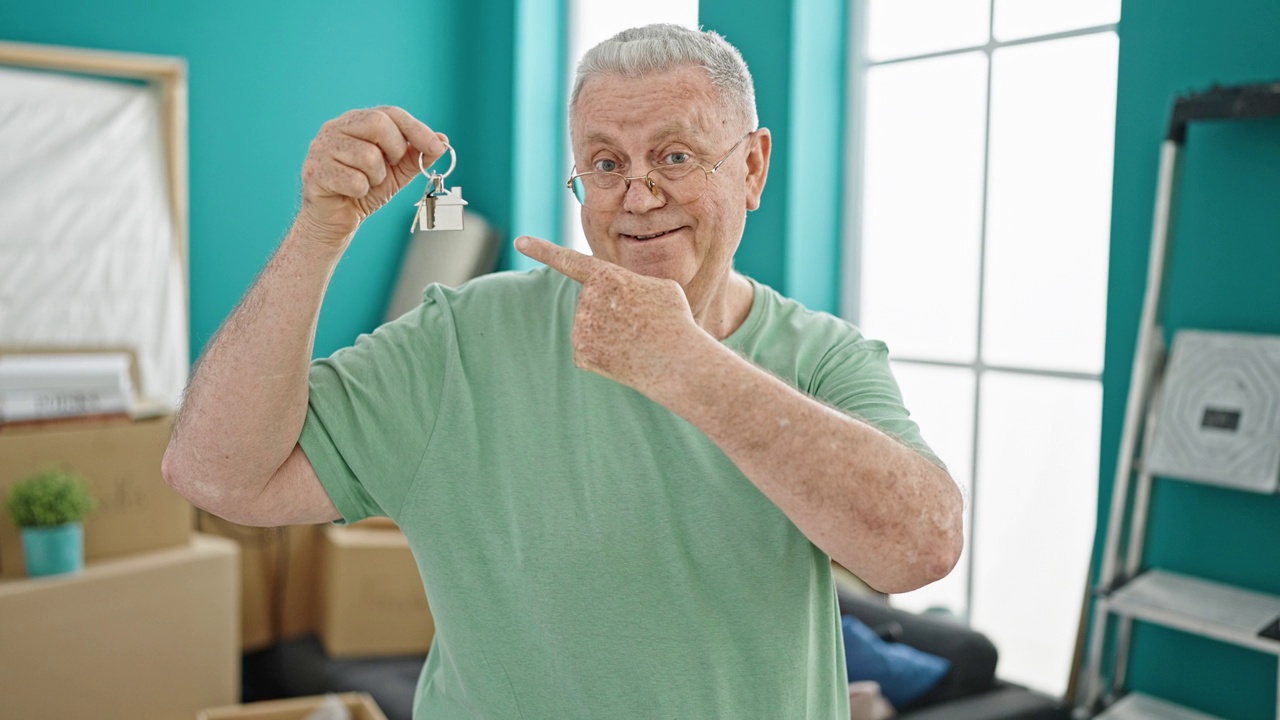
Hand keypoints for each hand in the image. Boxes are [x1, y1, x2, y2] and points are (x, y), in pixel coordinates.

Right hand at [298, 106, 447, 248]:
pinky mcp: (314, 171)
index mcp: (356, 121)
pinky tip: (350, 193)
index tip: (436, 147)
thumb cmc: (364, 189)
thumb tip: (443, 141)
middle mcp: (336, 127)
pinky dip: (360, 191)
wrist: (336, 219)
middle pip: (377, 124)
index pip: (391, 113)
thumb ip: (416, 156)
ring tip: (365, 183)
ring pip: (368, 156)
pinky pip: (353, 180)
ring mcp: (321, 148)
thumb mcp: (397, 172)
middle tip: (389, 167)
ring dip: (376, 177)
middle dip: (395, 151)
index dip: (417, 129)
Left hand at [515, 236, 704, 392]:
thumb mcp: (659, 287)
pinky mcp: (580, 355)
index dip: (543, 249)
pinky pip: (590, 350)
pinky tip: (625, 356)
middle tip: (641, 322)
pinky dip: (607, 355)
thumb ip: (629, 285)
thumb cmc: (674, 319)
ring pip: (591, 327)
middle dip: (612, 311)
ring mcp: (580, 328)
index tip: (520, 241)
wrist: (675, 360)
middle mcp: (586, 299)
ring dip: (612, 333)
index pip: (569, 259)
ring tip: (637, 339)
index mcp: (605, 275)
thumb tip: (616, 298)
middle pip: (593, 303)